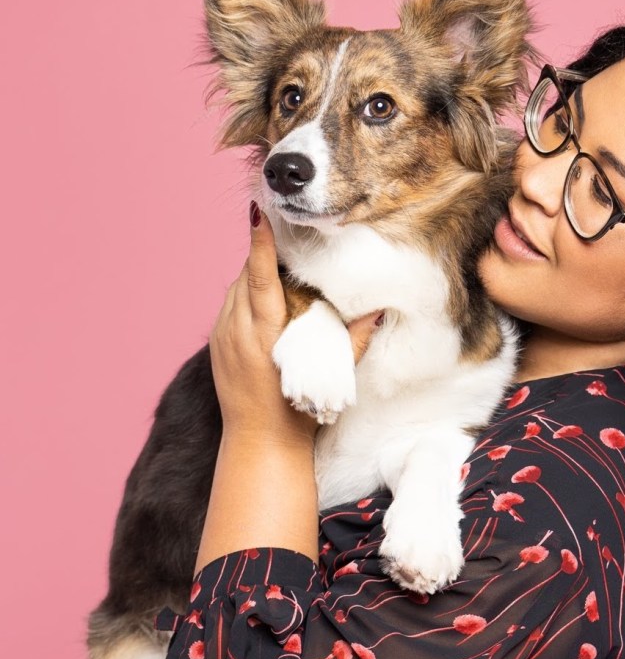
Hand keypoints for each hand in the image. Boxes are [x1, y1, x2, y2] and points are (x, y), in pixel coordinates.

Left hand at [209, 201, 381, 444]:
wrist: (259, 443)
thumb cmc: (297, 412)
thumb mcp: (329, 374)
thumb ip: (354, 340)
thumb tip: (375, 310)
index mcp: (262, 334)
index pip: (258, 277)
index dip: (260, 244)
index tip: (258, 214)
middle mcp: (236, 330)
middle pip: (246, 275)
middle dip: (265, 254)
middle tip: (288, 235)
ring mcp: (221, 337)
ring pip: (235, 288)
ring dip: (256, 274)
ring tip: (281, 265)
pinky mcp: (215, 344)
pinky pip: (229, 305)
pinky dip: (247, 294)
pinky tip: (266, 298)